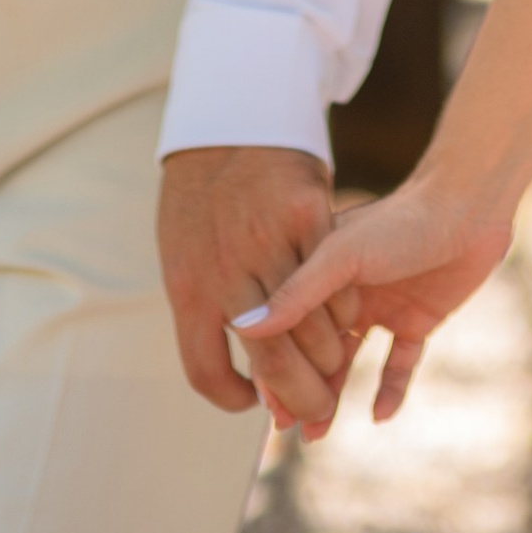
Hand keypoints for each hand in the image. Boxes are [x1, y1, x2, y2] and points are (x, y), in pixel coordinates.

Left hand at [157, 145, 352, 434]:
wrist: (228, 117)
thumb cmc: (202, 192)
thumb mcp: (183, 251)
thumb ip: (204, 302)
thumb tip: (228, 352)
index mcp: (188, 287)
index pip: (205, 371)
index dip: (230, 399)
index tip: (254, 404)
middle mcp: (224, 272)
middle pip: (271, 361)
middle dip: (301, 400)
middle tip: (316, 416)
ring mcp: (267, 243)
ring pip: (312, 331)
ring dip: (330, 364)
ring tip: (336, 372)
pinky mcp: (307, 215)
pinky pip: (337, 286)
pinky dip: (347, 315)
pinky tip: (348, 325)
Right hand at [247, 174, 513, 436]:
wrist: (468, 207)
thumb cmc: (400, 221)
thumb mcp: (340, 256)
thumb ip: (297, 292)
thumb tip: (244, 326)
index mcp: (323, 272)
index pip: (289, 327)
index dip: (275, 365)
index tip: (263, 405)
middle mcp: (349, 292)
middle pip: (317, 350)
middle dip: (300, 389)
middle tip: (286, 430)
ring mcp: (384, 306)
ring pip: (351, 362)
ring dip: (335, 395)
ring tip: (316, 435)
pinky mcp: (419, 318)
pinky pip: (400, 362)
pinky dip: (390, 388)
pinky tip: (379, 415)